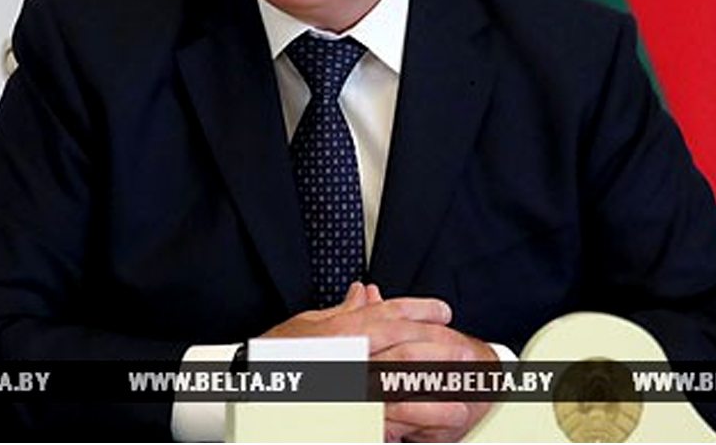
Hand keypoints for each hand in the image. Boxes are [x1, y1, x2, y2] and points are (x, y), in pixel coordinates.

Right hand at [261, 284, 497, 441]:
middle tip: (465, 351)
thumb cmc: (274, 358)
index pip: (389, 314)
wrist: (249, 393)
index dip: (421, 310)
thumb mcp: (306, 326)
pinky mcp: (355, 421)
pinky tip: (438, 423)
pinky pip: (392, 421)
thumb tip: (364, 293)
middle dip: (440, 347)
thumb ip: (342, 312)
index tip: (444, 312)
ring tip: (463, 391)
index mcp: (341, 332)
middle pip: (406, 347)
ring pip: (405, 386)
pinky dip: (418, 420)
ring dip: (438, 387)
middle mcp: (351, 358)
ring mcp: (353, 391)